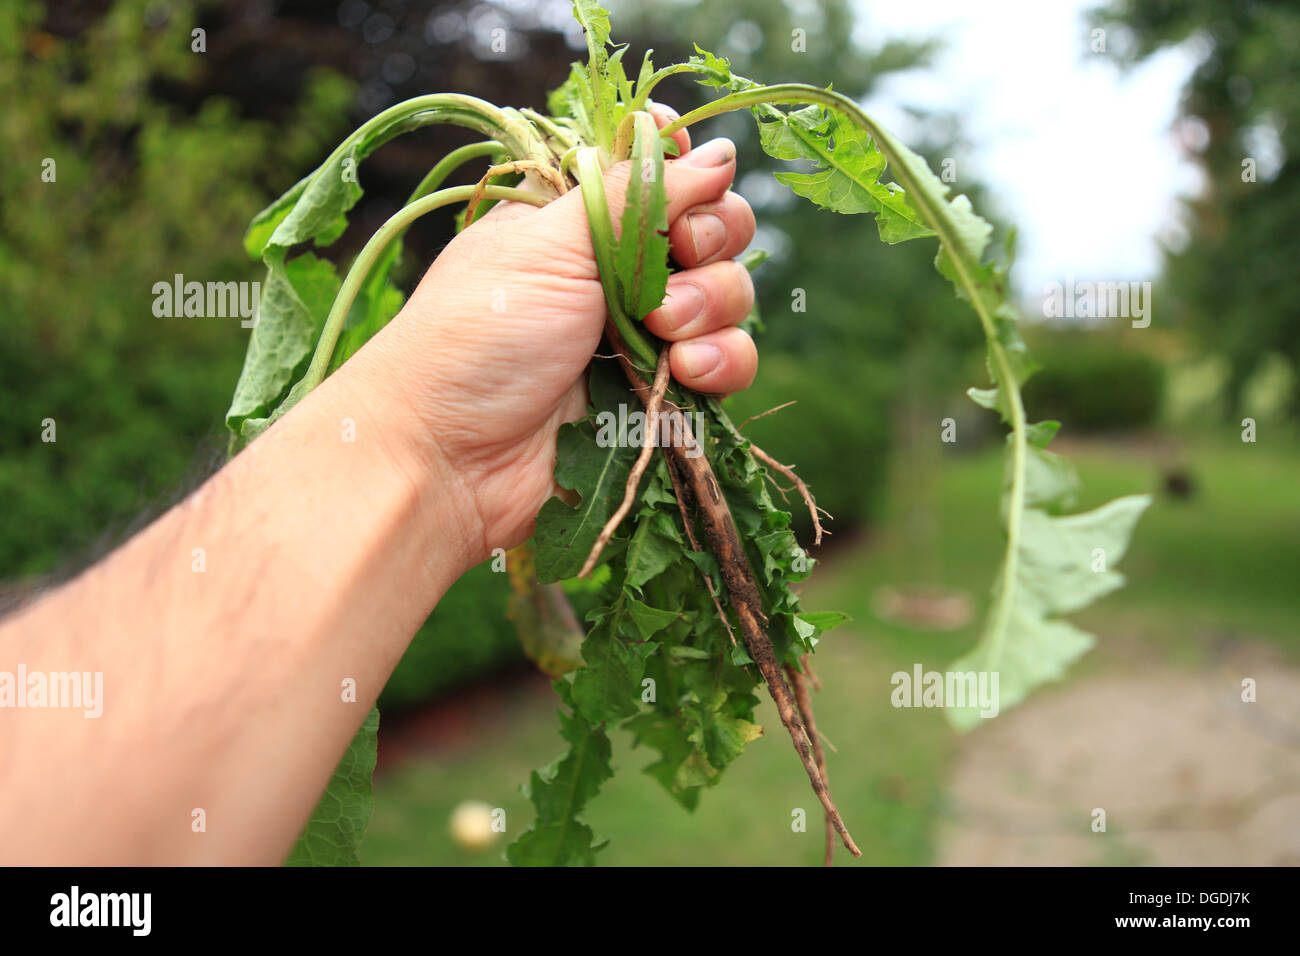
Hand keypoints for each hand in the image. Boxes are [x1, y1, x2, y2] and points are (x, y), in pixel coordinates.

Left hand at [361, 104, 757, 563]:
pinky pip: (728, 364)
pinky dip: (722, 362)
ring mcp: (644, 334)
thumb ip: (636, 195)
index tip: (691, 181)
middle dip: (711, 237)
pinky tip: (686, 373)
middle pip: (711, 226)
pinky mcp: (663, 396)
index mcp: (579, 218)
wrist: (452, 461)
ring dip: (713, 304)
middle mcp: (617, 269)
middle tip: (680, 255)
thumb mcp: (548, 244)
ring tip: (665, 330)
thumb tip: (717, 152)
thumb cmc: (477, 337)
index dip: (688, 168)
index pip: (660, 170)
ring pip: (728, 295)